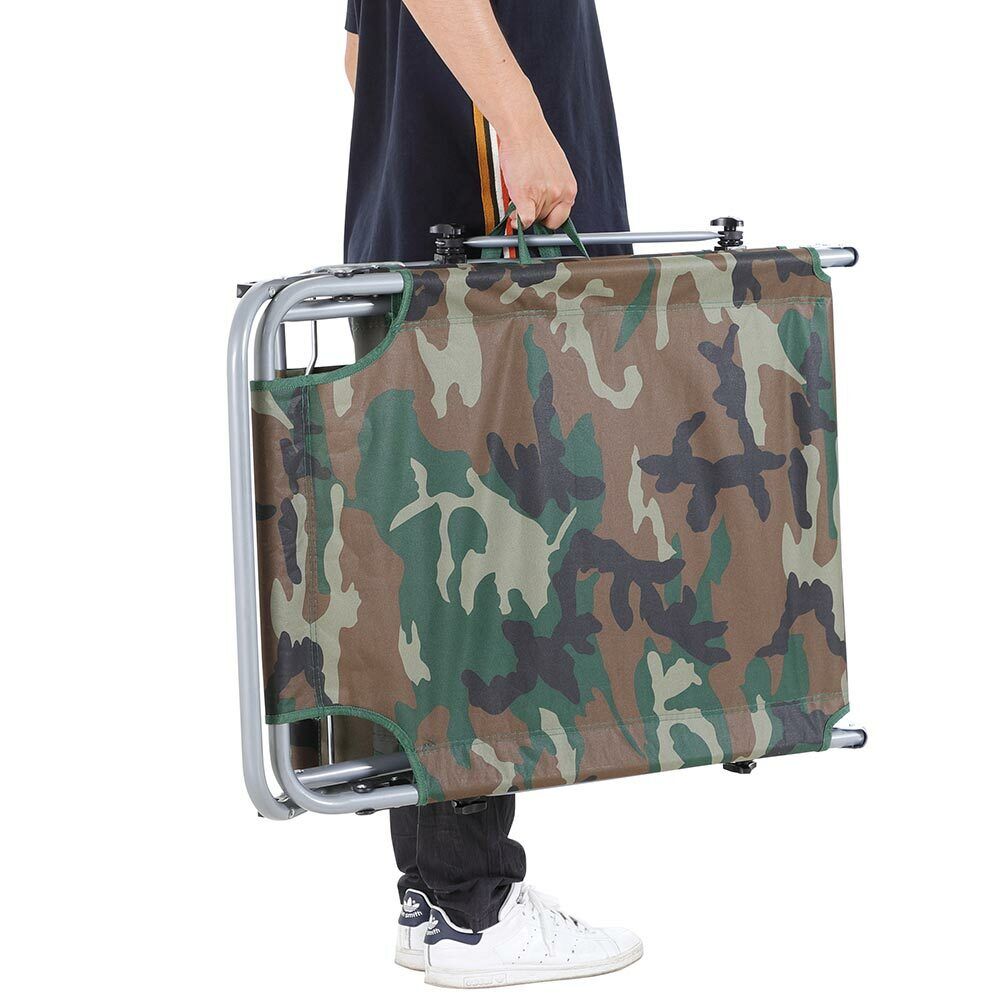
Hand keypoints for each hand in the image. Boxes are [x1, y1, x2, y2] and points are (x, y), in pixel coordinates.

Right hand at [497, 113, 577, 228]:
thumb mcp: (557, 169)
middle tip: (527, 203)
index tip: (541, 216)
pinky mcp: (526, 196)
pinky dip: (517, 221)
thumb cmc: (536, 144)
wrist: (523, 129)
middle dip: (536, 215)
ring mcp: (544, 196)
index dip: (548, 218)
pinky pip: (524, 219)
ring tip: (519, 193)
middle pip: (547, 220)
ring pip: (533, 219)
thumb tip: (547, 204)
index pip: (562, 218)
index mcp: (570, 188)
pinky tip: (513, 217)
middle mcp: (560, 193)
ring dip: (523, 212)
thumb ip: (555, 188)